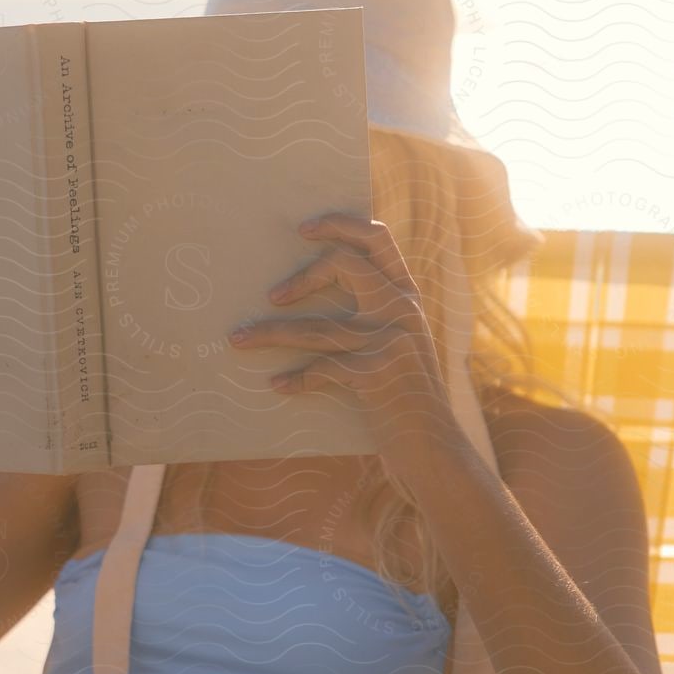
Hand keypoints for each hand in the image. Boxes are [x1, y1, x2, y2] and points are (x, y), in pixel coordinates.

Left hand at [227, 211, 461, 469]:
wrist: (435, 449)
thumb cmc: (407, 397)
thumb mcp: (402, 344)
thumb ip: (376, 313)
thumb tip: (313, 286)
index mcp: (407, 296)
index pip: (378, 237)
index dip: (340, 224)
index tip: (303, 229)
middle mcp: (402, 310)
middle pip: (346, 265)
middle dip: (302, 276)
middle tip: (272, 295)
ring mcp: (390, 341)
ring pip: (316, 327)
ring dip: (270, 334)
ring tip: (239, 340)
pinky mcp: (375, 375)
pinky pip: (320, 369)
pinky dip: (295, 378)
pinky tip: (277, 385)